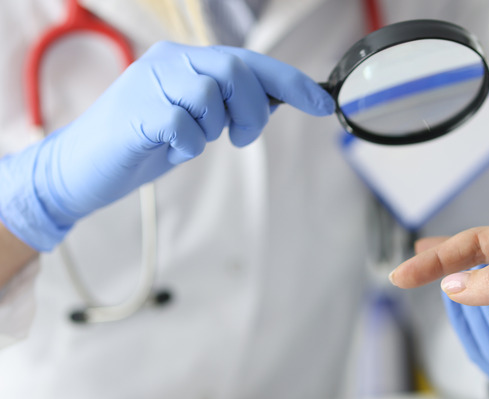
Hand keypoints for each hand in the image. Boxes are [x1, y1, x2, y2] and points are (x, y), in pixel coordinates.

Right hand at [0, 42, 332, 250]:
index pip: (250, 62)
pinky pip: (186, 127)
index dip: (292, 83)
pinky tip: (168, 148)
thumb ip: (228, 103)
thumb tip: (277, 100)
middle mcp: (169, 60)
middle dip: (253, 111)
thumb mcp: (195, 119)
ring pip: (212, 96)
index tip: (325, 103)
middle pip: (237, 72)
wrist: (81, 169)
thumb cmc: (145, 143)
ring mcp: (149, 82)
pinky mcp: (137, 112)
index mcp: (186, 58)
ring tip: (190, 139)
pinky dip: (188, 146)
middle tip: (240, 137)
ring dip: (214, 129)